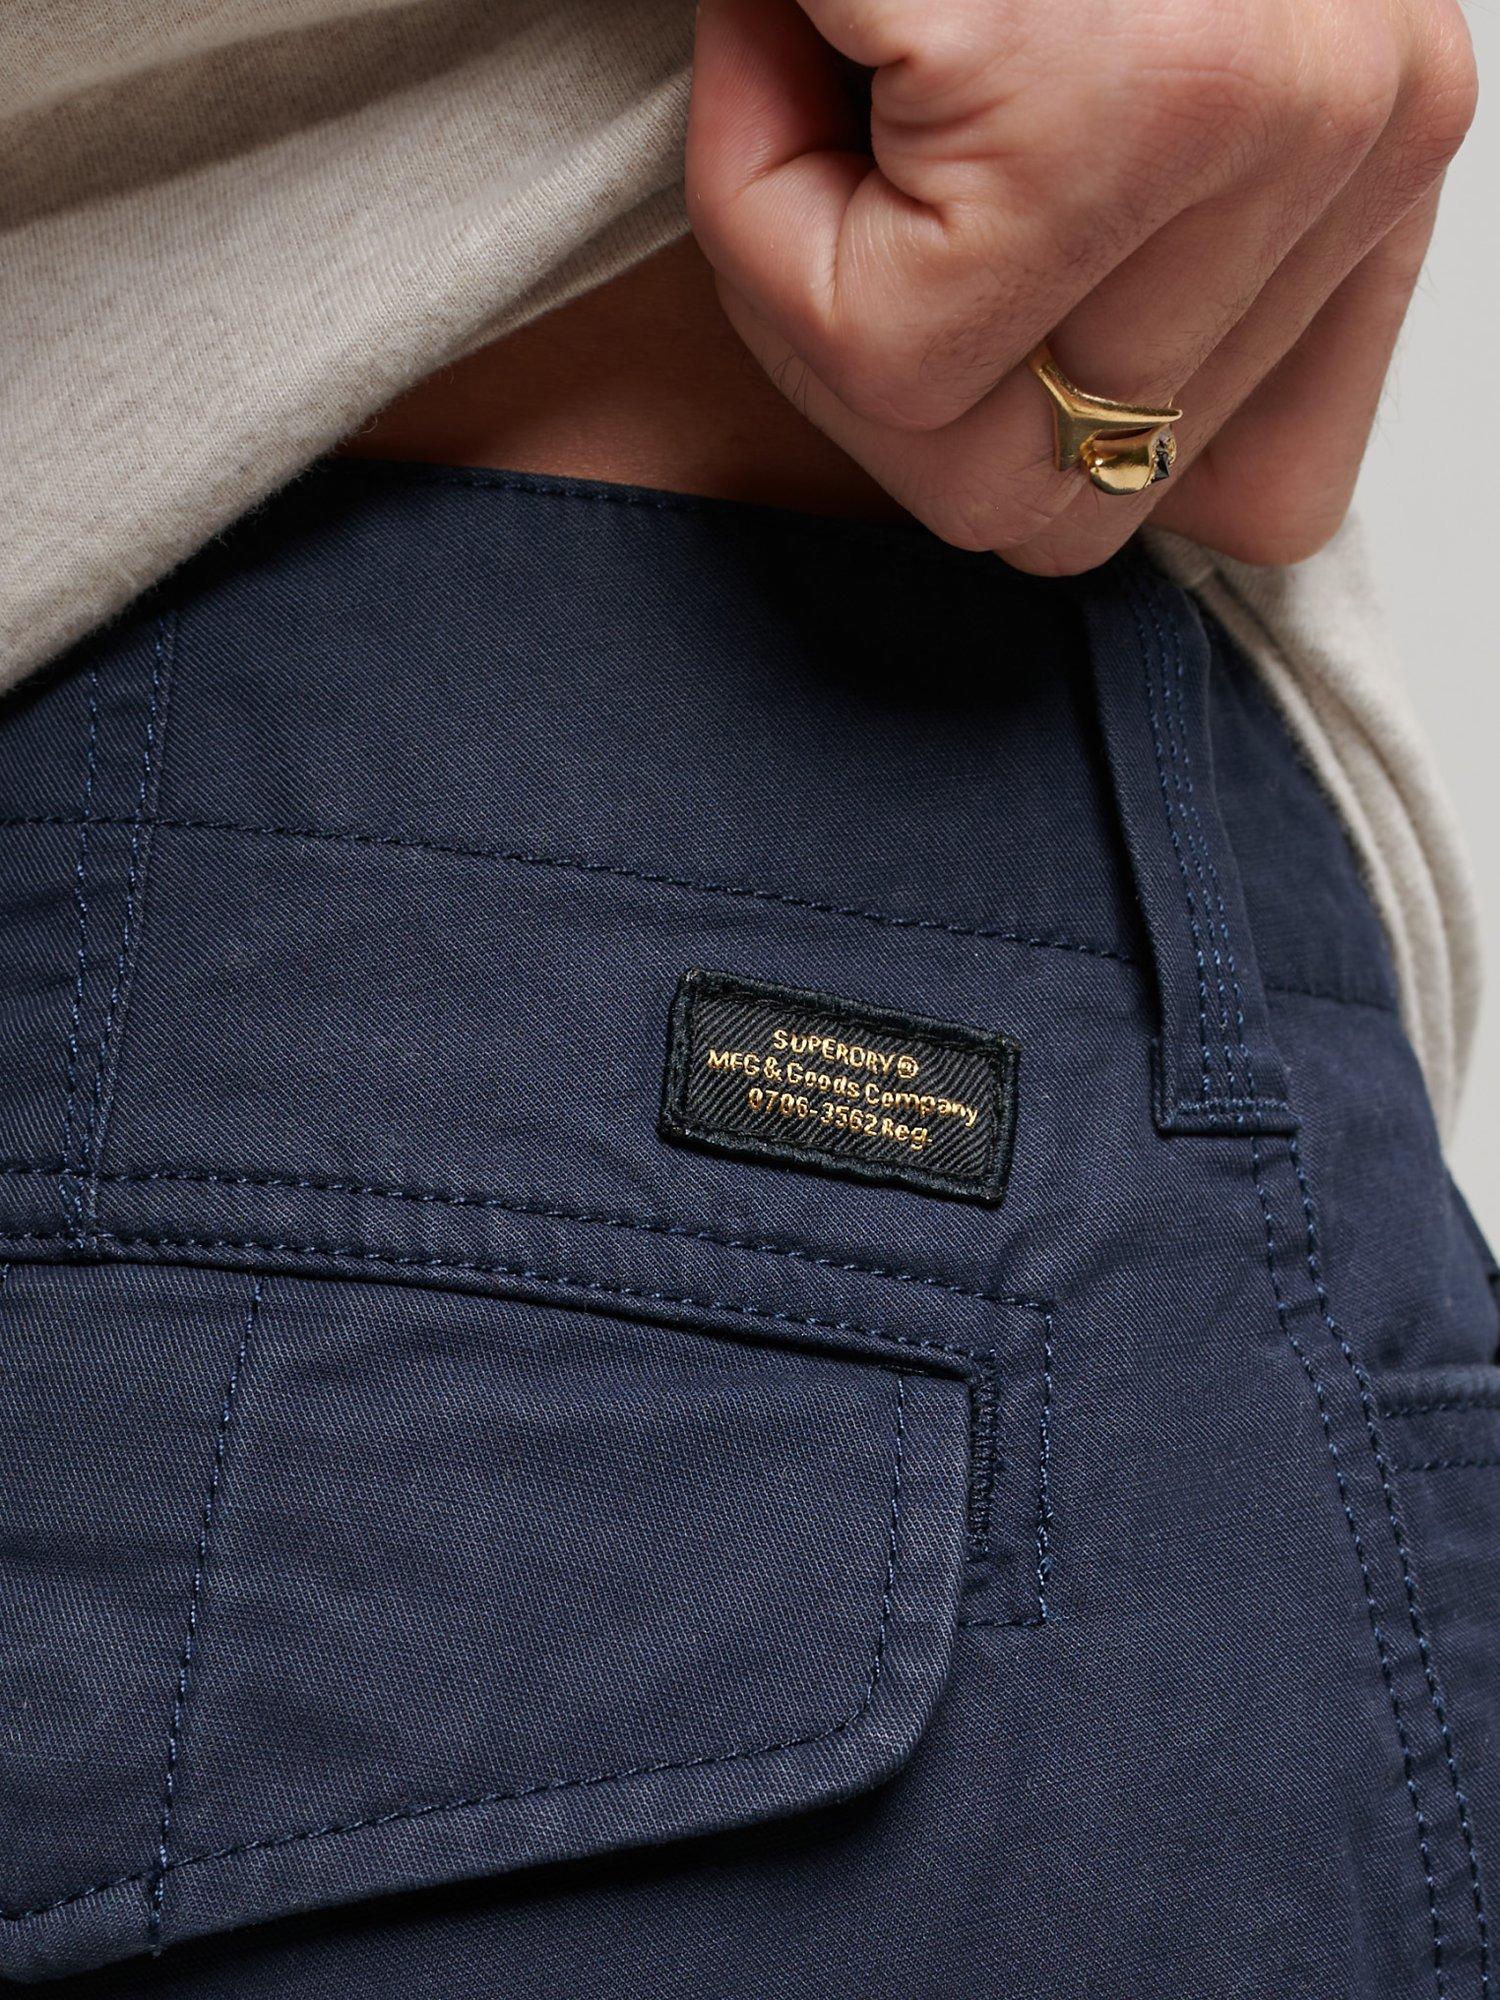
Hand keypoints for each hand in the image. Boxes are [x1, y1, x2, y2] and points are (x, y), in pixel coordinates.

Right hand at [685, 0, 1475, 572]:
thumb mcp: (1114, 104)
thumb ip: (1153, 290)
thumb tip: (1094, 478)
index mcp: (1383, 137)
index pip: (1256, 505)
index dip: (1058, 432)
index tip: (968, 253)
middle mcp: (1365, 132)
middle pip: (1080, 520)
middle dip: (911, 378)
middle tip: (867, 141)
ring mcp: (1258, 119)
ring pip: (969, 468)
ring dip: (826, 285)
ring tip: (842, 62)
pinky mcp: (1102, 104)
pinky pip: (876, 352)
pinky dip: (761, 217)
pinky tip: (795, 32)